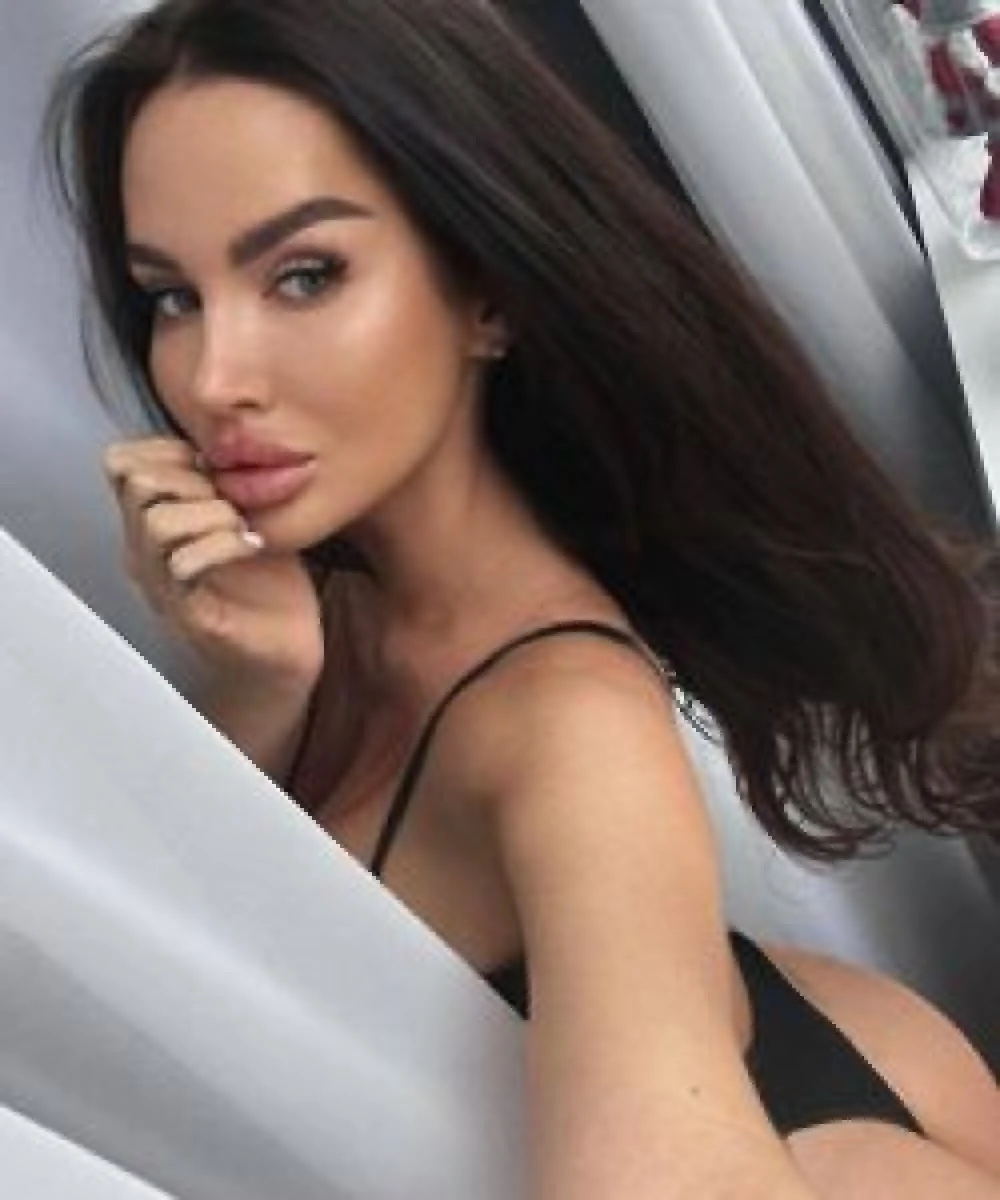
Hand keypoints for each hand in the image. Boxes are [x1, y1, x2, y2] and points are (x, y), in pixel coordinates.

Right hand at [102, 436, 324, 687]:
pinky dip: (222, 545)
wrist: (285, 655)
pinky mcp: (190, 616)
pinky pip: (183, 565)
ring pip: (155, 520)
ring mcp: (162, 587)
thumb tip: (223, 438)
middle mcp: (144, 555)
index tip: (216, 472)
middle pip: (135, 481)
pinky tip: (253, 546)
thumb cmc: (267, 584)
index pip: (122, 460)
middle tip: (233, 501)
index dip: (170, 450)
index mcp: (151, 525)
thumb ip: (221, 480)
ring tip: (243, 527)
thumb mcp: (243, 516)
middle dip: (192, 477)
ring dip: (210, 512)